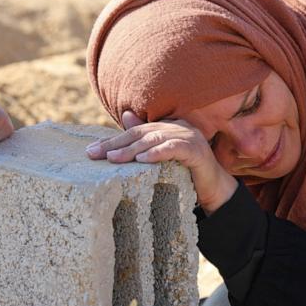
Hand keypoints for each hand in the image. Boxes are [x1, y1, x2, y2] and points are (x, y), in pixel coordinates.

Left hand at [86, 111, 237, 213]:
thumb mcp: (161, 156)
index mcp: (168, 126)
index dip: (113, 141)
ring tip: (113, 158)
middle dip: (116, 144)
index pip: (135, 132)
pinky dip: (157, 153)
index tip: (91, 151)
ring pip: (154, 140)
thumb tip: (125, 115)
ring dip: (132, 149)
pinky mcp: (197, 150)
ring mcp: (189, 137)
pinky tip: (142, 160)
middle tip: (94, 154)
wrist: (214, 189)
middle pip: (141, 134)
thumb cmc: (186, 173)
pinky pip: (174, 149)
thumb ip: (145, 138)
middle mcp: (178, 127)